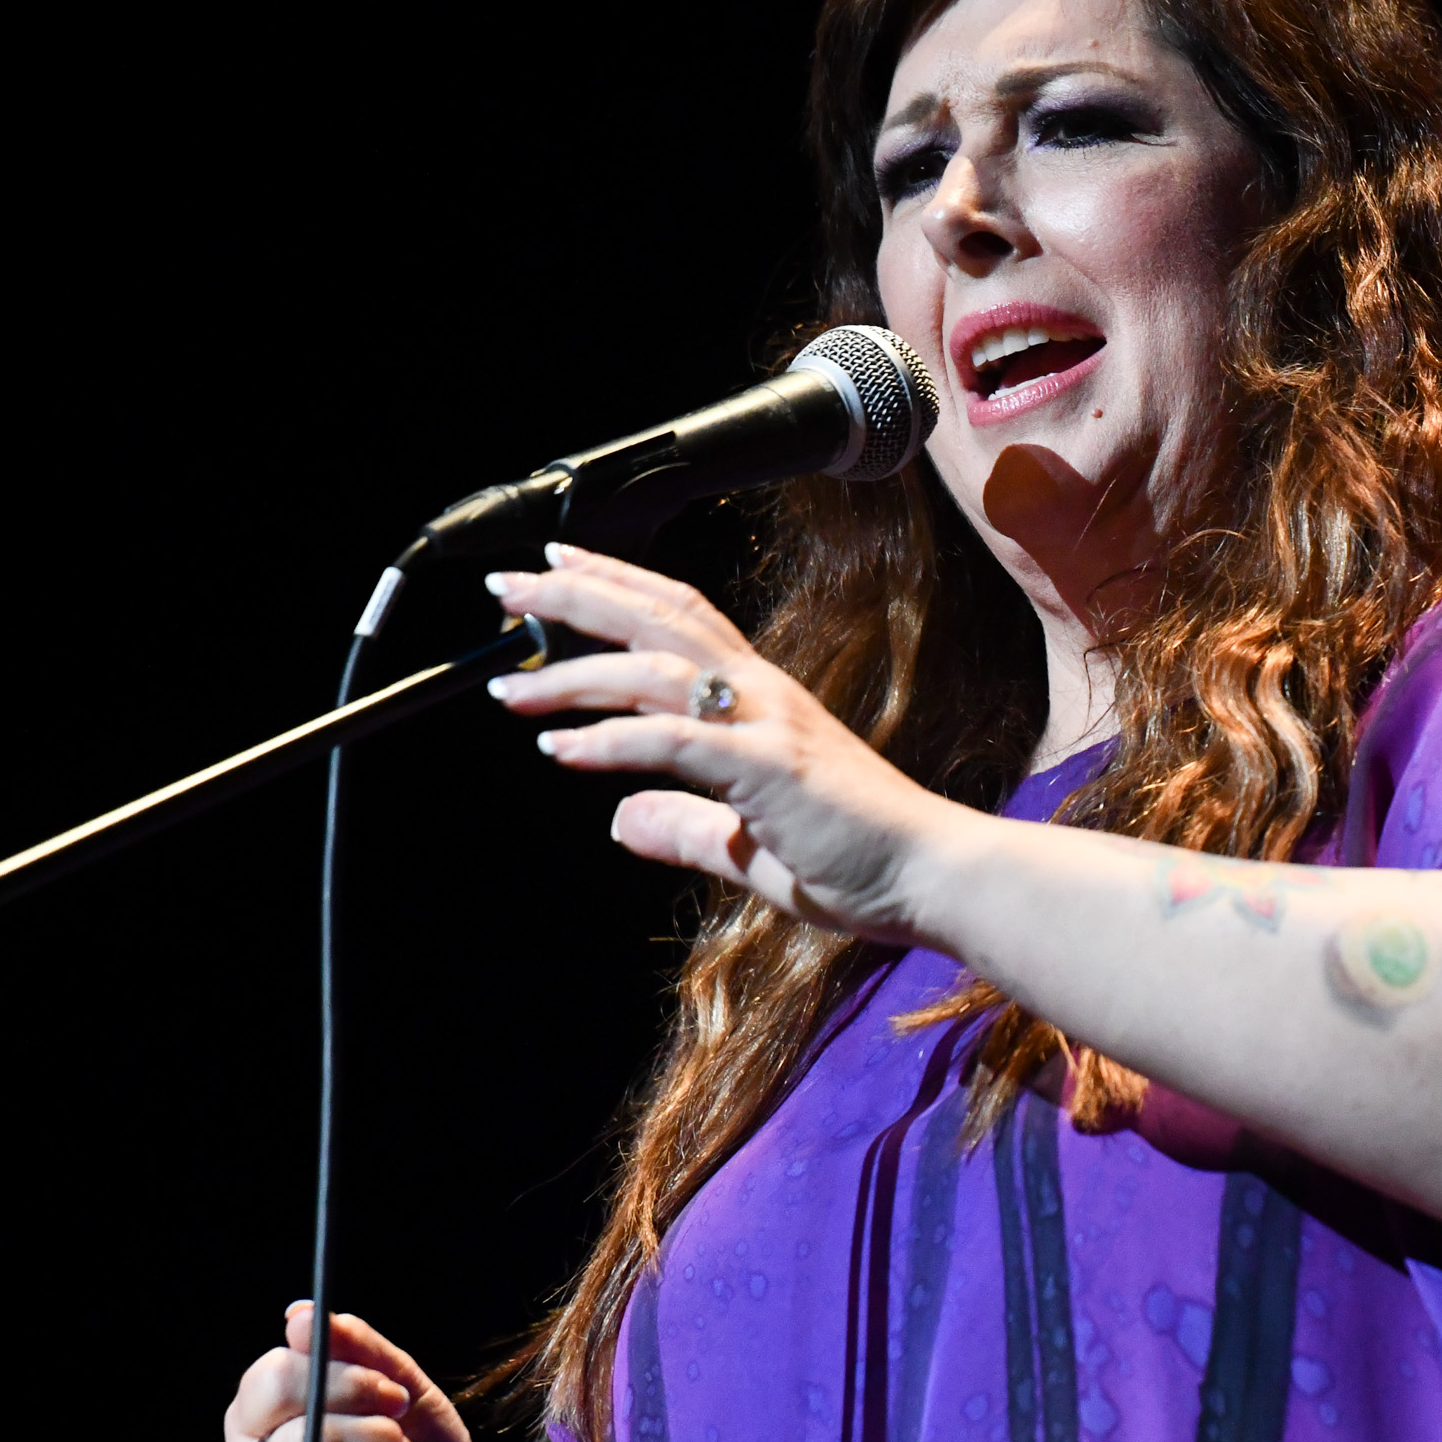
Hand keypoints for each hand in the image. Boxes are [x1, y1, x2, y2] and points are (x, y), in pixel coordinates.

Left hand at [483, 546, 979, 937]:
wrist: (935, 876)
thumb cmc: (865, 861)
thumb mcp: (751, 849)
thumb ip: (688, 828)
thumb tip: (623, 822)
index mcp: (763, 701)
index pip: (681, 616)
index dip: (617, 583)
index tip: (557, 564)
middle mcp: (762, 695)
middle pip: (656, 619)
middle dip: (574, 596)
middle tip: (506, 585)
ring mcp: (766, 725)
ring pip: (652, 669)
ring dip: (573, 673)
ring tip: (511, 685)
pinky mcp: (767, 768)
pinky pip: (672, 742)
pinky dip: (611, 741)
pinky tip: (562, 750)